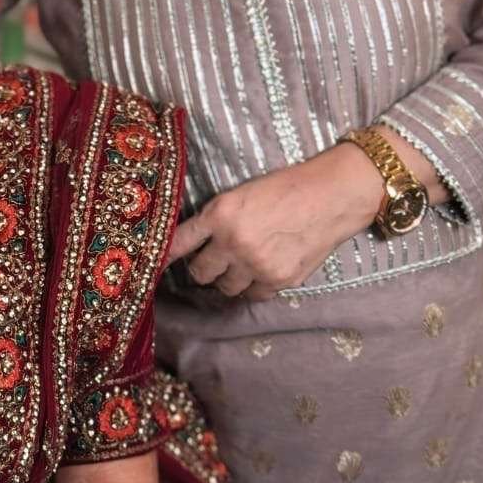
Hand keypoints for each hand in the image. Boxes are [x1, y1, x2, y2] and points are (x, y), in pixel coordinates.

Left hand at [167, 143, 384, 300]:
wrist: (329, 196)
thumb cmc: (285, 187)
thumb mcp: (241, 194)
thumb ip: (216, 219)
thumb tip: (194, 242)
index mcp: (220, 214)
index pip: (179, 243)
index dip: (165, 255)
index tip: (153, 263)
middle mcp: (233, 243)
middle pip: (199, 272)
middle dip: (202, 267)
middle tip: (211, 258)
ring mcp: (256, 265)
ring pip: (225, 287)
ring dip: (228, 278)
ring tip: (239, 263)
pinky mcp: (278, 280)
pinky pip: (252, 295)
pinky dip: (252, 286)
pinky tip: (260, 270)